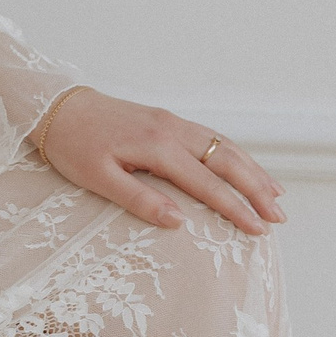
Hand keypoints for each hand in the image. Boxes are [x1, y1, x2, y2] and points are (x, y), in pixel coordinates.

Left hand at [36, 89, 284, 236]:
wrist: (56, 107)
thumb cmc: (73, 145)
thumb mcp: (98, 179)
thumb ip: (140, 199)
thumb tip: (179, 221)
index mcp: (157, 146)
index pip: (207, 183)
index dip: (236, 208)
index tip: (258, 229)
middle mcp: (172, 130)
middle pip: (227, 161)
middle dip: (256, 190)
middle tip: (279, 218)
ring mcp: (172, 121)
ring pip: (224, 146)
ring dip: (252, 170)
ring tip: (276, 196)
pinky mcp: (167, 119)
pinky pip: (211, 137)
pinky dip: (234, 154)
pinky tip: (244, 167)